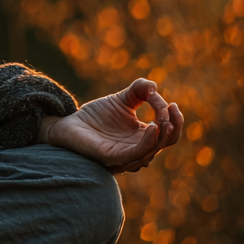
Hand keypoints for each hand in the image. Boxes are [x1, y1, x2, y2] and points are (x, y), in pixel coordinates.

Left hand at [39, 78, 182, 173]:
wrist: (69, 124)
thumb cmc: (96, 115)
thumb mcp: (120, 100)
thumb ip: (138, 91)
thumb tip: (153, 86)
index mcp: (144, 137)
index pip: (169, 132)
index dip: (174, 119)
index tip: (172, 103)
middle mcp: (140, 149)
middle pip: (167, 142)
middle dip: (174, 127)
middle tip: (171, 110)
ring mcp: (128, 156)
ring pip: (153, 150)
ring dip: (162, 136)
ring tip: (163, 120)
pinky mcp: (114, 158)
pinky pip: (136, 154)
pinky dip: (147, 143)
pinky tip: (152, 127)